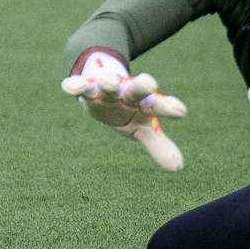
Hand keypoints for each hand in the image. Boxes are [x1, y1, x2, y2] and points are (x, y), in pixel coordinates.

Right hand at [62, 51, 187, 171]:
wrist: (104, 84)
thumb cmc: (127, 112)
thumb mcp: (141, 129)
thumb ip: (158, 145)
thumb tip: (179, 168)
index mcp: (144, 104)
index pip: (158, 106)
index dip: (168, 108)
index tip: (181, 111)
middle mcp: (127, 93)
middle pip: (136, 90)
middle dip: (141, 86)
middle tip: (150, 84)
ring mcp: (106, 89)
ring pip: (107, 84)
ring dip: (108, 82)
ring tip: (108, 80)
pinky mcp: (86, 87)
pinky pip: (80, 86)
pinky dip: (75, 85)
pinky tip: (68, 86)